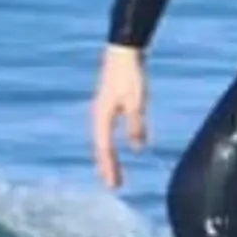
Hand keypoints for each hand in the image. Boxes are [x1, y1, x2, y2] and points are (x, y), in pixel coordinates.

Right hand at [91, 44, 151, 191]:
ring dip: (109, 157)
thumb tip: (138, 149)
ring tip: (114, 173)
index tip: (114, 186)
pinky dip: (112, 144)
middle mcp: (99, 115)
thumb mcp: (137, 101)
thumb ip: (136, 125)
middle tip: (113, 186)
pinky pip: (108, 131)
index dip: (109, 168)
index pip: (104, 149)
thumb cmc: (130, 74)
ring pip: (103, 140)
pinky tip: (126, 147)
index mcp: (102, 116)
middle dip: (106, 167)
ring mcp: (103, 109)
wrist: (124, 50)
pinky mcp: (110, 103)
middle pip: (101, 147)